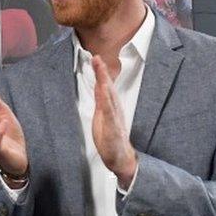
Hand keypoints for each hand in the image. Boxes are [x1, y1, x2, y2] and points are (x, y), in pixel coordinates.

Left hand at [90, 55, 136, 187]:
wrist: (121, 158)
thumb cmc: (111, 138)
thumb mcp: (102, 117)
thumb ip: (101, 101)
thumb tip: (99, 86)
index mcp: (111, 107)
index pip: (104, 87)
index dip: (100, 72)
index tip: (95, 58)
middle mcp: (114, 110)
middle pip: (107, 88)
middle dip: (102, 73)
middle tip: (96, 57)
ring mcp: (115, 119)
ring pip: (109, 98)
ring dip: (105, 84)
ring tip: (100, 71)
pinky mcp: (114, 129)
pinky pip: (110, 115)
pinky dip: (107, 104)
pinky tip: (104, 95)